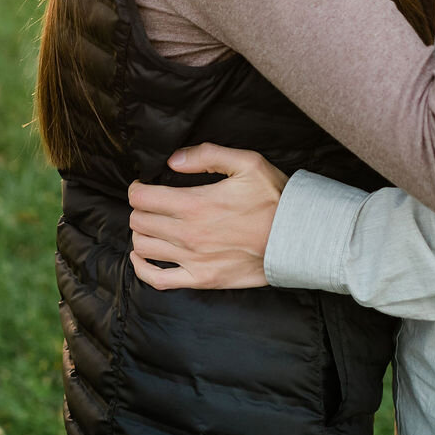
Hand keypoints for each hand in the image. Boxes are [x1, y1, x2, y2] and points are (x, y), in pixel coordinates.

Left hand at [127, 145, 286, 290]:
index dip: (137, 188)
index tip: (144, 185)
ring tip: (152, 225)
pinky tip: (141, 256)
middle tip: (152, 203)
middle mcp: (188, 234)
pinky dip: (142, 268)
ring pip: (143, 247)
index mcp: (194, 204)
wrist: (297, 239)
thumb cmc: (274, 199)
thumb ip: (207, 155)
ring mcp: (193, 260)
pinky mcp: (202, 279)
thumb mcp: (247, 163)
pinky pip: (157, 279)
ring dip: (142, 233)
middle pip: (139, 221)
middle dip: (140, 208)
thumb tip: (172, 160)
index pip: (142, 197)